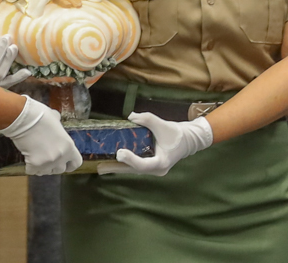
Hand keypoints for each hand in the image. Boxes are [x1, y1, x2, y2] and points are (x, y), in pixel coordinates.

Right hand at [0, 98, 80, 174]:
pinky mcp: (35, 165)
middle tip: (46, 156)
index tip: (65, 162)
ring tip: (36, 156)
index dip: (70, 163)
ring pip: (46, 172)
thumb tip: (56, 120)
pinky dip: (29, 166)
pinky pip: (32, 171)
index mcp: (69, 145)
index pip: (76, 162)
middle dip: (53, 165)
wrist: (24, 118)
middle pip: (60, 169)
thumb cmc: (40, 115)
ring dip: (42, 167)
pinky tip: (27, 157)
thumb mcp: (55, 118)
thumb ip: (58, 125)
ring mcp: (48, 162)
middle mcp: (61, 156)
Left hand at [97, 112, 213, 176]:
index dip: (131, 159)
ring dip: (118, 167)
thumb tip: (131, 117)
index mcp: (162, 162)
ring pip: (133, 169)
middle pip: (134, 170)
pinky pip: (135, 166)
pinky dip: (124, 164)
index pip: (144, 164)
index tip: (120, 152)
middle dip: (117, 168)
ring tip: (101, 166)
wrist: (187, 140)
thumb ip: (148, 119)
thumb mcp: (163, 124)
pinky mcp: (149, 166)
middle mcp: (156, 169)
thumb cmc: (176, 134)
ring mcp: (153, 169)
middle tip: (100, 166)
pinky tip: (111, 162)